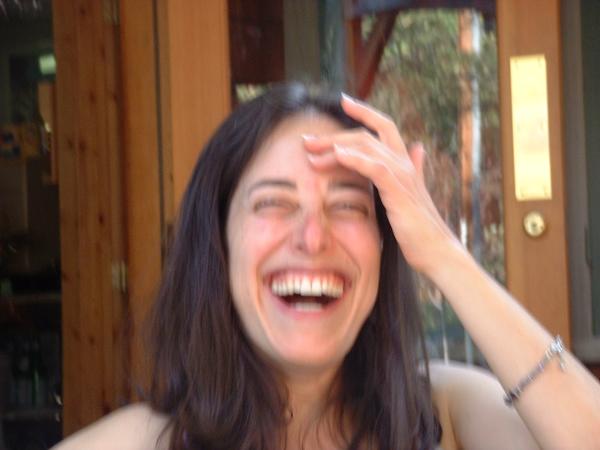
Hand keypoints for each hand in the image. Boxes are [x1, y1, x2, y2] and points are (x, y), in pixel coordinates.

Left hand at [303, 94, 461, 274]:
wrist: (436, 251)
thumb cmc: (420, 227)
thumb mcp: (412, 193)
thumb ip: (413, 169)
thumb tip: (418, 147)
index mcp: (405, 163)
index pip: (384, 127)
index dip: (365, 111)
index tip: (344, 101)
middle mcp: (404, 163)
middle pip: (366, 135)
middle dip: (334, 135)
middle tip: (307, 140)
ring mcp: (403, 175)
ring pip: (367, 147)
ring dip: (335, 146)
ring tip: (311, 150)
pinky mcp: (399, 191)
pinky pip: (375, 168)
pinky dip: (355, 159)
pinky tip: (337, 155)